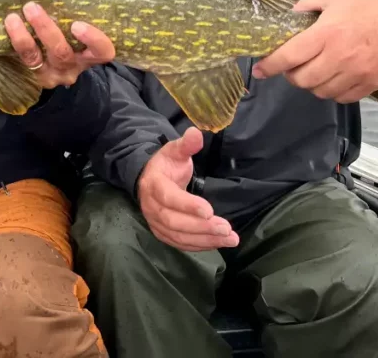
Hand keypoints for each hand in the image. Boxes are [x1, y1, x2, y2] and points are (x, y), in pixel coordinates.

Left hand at [4, 1, 115, 87]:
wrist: (62, 67)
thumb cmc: (77, 39)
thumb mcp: (84, 32)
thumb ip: (78, 16)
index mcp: (92, 56)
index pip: (102, 51)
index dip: (92, 39)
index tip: (77, 24)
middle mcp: (73, 67)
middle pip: (62, 53)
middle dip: (45, 30)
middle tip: (32, 7)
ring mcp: (52, 74)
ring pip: (36, 58)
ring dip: (23, 37)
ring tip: (12, 18)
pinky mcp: (35, 75)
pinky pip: (23, 60)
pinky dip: (16, 42)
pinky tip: (9, 26)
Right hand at [136, 127, 238, 251]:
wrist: (148, 179)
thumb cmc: (166, 165)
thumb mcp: (174, 151)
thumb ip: (186, 145)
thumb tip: (196, 132)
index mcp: (153, 184)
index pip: (169, 197)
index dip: (188, 205)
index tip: (209, 210)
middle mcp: (151, 207)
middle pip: (174, 222)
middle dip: (201, 227)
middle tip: (226, 228)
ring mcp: (155, 222)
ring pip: (179, 236)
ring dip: (205, 239)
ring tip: (230, 238)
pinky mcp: (162, 233)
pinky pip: (180, 244)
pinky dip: (199, 245)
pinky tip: (218, 243)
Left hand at [253, 0, 377, 102]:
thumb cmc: (367, 7)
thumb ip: (304, 7)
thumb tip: (281, 17)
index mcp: (327, 33)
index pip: (290, 56)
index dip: (270, 66)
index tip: (260, 69)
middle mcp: (340, 56)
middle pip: (302, 80)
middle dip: (291, 74)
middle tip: (293, 65)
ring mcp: (357, 73)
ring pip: (320, 92)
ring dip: (311, 84)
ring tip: (313, 69)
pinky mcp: (370, 84)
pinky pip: (341, 98)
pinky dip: (331, 91)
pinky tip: (332, 77)